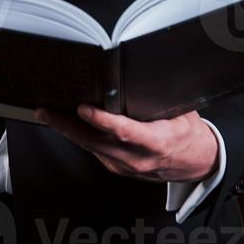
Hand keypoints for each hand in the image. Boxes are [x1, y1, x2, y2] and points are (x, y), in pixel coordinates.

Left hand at [36, 104, 218, 183]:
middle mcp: (138, 159)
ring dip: (68, 131)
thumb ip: (158, 99)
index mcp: (156, 142)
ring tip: (48, 114)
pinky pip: (95, 151)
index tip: (84, 108)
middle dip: (68, 126)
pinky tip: (67, 124)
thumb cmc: (189, 134)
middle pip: (97, 142)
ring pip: (91, 148)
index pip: (125, 132)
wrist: (197, 164)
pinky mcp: (119, 168)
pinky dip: (80, 136)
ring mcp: (126, 167)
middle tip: (46, 111)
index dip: (102, 121)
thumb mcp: (181, 112)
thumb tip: (136, 75)